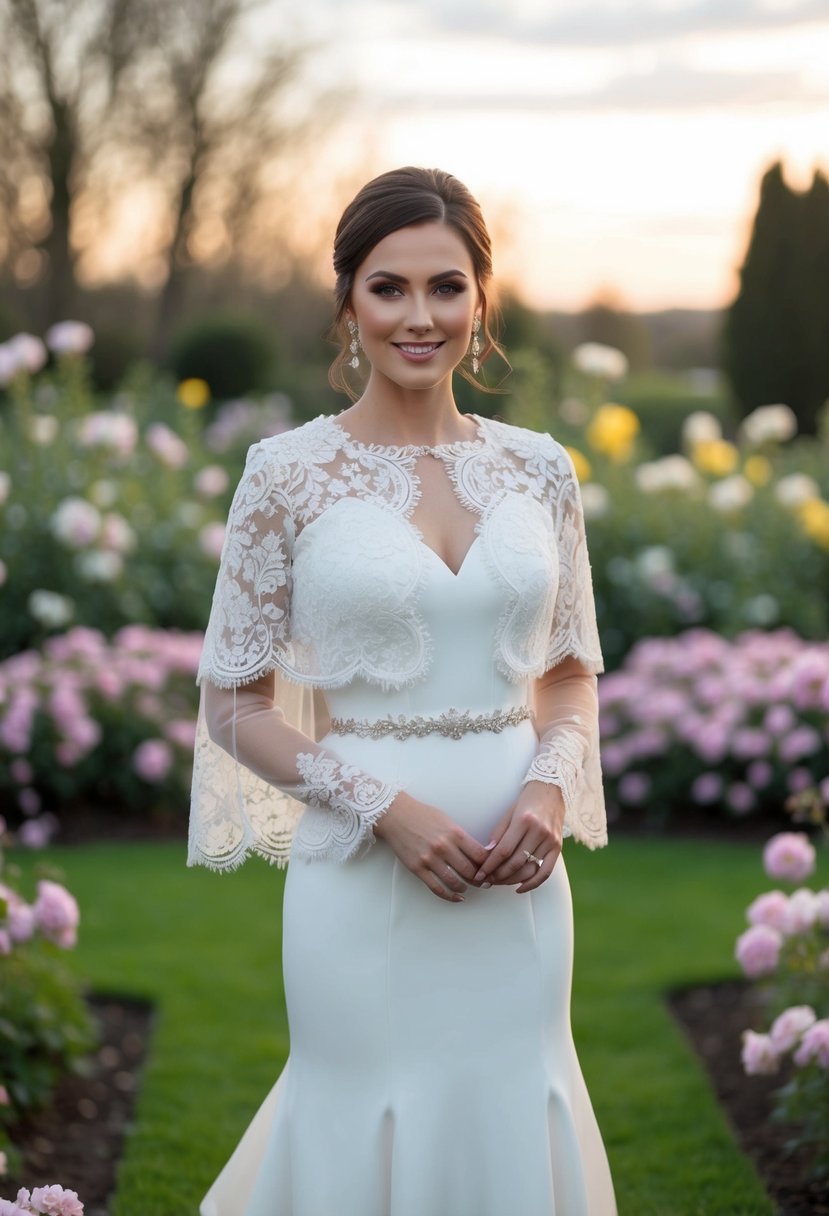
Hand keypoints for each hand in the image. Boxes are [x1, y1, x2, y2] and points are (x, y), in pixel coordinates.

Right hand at [373, 791, 489, 902]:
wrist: (396, 814)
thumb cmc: (422, 815)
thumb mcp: (447, 820)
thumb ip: (463, 837)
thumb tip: (481, 852)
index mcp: (454, 833)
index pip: (480, 855)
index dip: (488, 865)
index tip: (491, 870)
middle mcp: (444, 847)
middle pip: (470, 871)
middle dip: (480, 880)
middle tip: (484, 883)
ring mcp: (430, 859)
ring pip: (455, 882)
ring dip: (465, 888)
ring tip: (467, 888)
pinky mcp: (417, 868)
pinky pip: (436, 888)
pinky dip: (449, 896)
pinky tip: (456, 897)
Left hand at [472, 782, 564, 893]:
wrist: (552, 789)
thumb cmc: (527, 799)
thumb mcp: (508, 812)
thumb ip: (498, 834)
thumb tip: (487, 854)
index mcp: (523, 821)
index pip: (503, 850)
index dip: (490, 865)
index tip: (479, 874)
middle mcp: (538, 831)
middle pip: (515, 862)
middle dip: (497, 875)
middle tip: (485, 881)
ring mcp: (550, 840)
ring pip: (528, 869)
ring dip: (511, 880)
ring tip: (498, 883)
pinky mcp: (558, 847)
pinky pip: (546, 871)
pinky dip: (533, 883)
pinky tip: (520, 888)